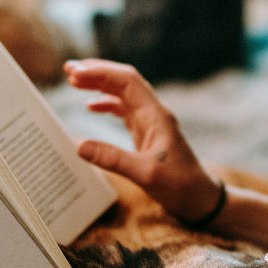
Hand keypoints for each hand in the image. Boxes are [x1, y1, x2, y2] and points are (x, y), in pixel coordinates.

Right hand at [65, 59, 221, 222]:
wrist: (199, 198)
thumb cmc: (179, 185)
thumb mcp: (144, 174)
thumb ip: (113, 159)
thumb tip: (79, 146)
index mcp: (156, 116)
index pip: (127, 81)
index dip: (101, 73)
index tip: (75, 74)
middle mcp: (154, 113)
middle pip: (124, 81)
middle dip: (97, 71)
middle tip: (68, 69)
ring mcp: (151, 122)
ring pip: (123, 93)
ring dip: (100, 84)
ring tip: (74, 80)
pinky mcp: (147, 132)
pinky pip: (125, 109)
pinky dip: (107, 103)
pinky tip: (91, 106)